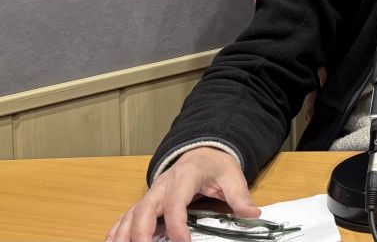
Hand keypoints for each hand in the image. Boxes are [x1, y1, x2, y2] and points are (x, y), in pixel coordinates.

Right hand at [105, 147, 258, 241]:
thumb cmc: (214, 165)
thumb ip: (240, 196)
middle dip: (141, 232)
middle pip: (145, 209)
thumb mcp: (232, 176)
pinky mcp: (146, 201)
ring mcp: (151, 193)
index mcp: (185, 177)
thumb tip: (252, 214)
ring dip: (123, 234)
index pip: (176, 202)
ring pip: (131, 214)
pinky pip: (126, 216)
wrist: (202, 150)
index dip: (177, 224)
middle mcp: (162, 185)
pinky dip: (116, 230)